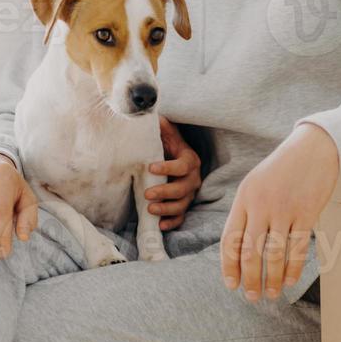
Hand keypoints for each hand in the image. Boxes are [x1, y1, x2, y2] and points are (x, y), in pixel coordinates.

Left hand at [144, 116, 201, 230]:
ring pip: (182, 205)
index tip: (150, 167)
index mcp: (190, 160)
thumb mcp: (167, 135)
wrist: (174, 160)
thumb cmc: (167, 147)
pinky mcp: (183, 206)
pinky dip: (172, 223)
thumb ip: (162, 127)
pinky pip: (181, 217)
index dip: (168, 167)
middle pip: (183, 189)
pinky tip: (159, 225)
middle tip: (147, 193)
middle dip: (165, 192)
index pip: (182, 165)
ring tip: (150, 209)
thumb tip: (154, 116)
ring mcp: (189, 194)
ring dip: (167, 209)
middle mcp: (193, 179)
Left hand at [222, 124, 340, 301]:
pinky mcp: (307, 212)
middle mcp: (261, 204)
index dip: (229, 266)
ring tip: (272, 293)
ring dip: (272, 279)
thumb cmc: (283, 168)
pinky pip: (298, 248)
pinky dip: (293, 268)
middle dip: (249, 279)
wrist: (314, 147)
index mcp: (243, 198)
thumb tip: (239, 248)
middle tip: (252, 296)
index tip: (231, 284)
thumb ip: (247, 212)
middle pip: (250, 251)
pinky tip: (290, 280)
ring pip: (275, 254)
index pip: (230, 239)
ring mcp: (284, 208)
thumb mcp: (255, 183)